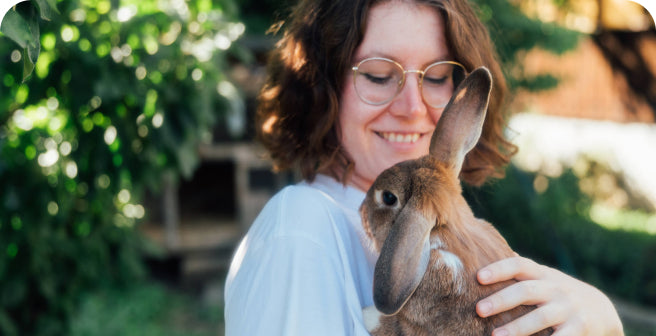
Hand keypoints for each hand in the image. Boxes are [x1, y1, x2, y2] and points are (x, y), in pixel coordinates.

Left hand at [475, 256, 623, 335]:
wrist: (602, 311)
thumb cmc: (558, 293)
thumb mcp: (543, 277)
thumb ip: (520, 270)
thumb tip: (486, 252)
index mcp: (542, 275)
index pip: (519, 265)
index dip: (499, 269)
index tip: (479, 277)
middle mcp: (556, 289)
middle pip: (526, 291)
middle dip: (501, 300)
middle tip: (478, 310)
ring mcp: (569, 309)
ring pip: (541, 317)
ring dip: (517, 328)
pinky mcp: (580, 328)